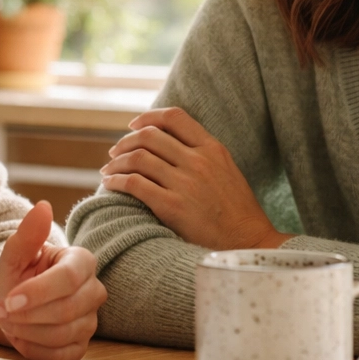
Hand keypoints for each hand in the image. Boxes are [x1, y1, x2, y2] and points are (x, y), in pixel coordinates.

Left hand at [0, 201, 106, 359]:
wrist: (16, 302)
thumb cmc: (20, 274)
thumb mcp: (16, 253)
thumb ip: (28, 233)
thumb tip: (43, 207)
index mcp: (81, 261)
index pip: (68, 278)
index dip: (38, 292)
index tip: (9, 299)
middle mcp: (93, 291)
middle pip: (67, 310)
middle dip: (27, 314)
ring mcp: (90, 321)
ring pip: (63, 334)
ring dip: (27, 331)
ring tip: (6, 321)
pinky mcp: (81, 346)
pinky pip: (61, 356)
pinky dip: (34, 349)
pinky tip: (19, 337)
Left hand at [100, 107, 288, 250]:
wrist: (249, 242)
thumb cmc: (236, 209)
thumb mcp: (226, 169)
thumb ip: (202, 152)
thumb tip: (168, 142)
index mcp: (212, 148)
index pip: (174, 118)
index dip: (148, 117)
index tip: (134, 125)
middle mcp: (198, 161)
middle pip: (150, 136)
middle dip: (126, 142)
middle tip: (115, 151)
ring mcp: (185, 183)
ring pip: (138, 158)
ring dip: (117, 162)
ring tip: (108, 169)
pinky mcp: (172, 207)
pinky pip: (135, 184)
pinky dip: (117, 181)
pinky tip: (110, 184)